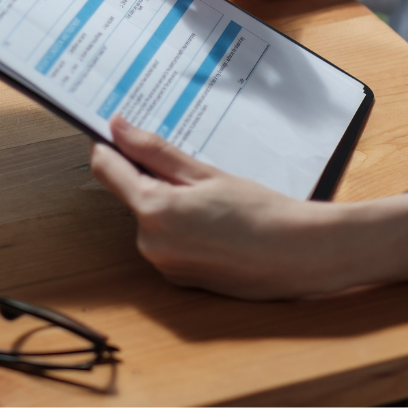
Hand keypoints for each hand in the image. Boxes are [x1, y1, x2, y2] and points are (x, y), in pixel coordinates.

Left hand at [89, 116, 356, 299]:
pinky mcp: (178, 278)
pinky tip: (215, 222)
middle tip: (192, 166)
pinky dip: (181, 227)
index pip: (107, 168)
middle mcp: (150, 243)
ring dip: (168, 202)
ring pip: (151, 217)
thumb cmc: (260, 212)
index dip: (109, 145)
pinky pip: (167, 241)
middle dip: (152, 176)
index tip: (117, 130)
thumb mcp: (205, 173)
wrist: (300, 255)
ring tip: (213, 198)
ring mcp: (164, 265)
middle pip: (131, 194)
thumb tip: (118, 129)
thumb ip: (155, 151)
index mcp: (154, 211)